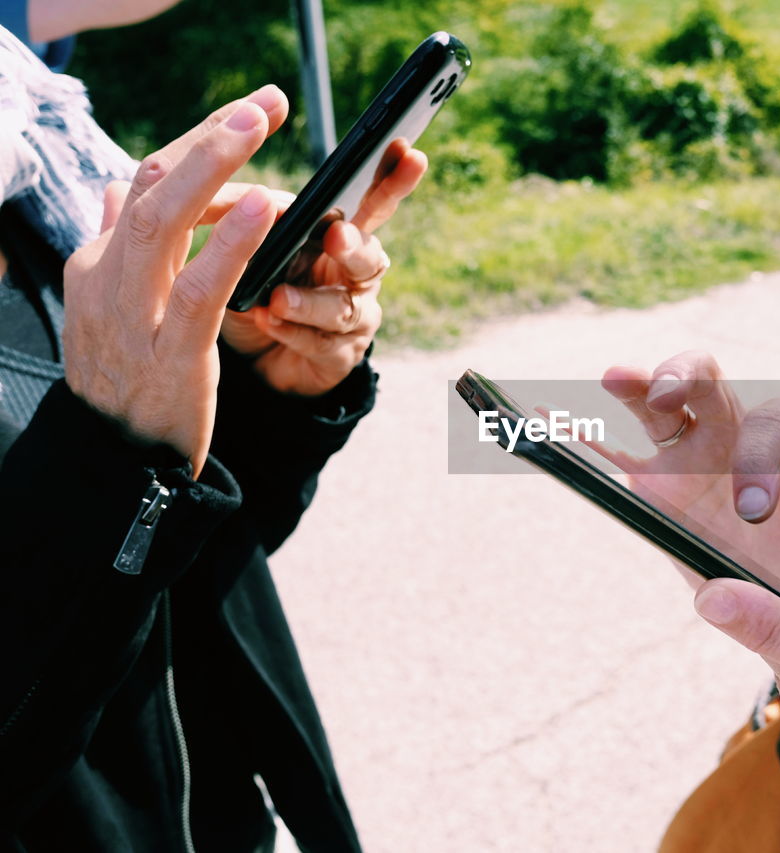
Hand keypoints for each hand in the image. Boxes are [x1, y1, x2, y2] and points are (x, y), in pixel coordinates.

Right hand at [64, 85, 288, 476]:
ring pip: (164, 223)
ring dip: (213, 168)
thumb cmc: (126, 377)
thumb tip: (113, 188)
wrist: (115, 459)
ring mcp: (134, 314)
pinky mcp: (170, 352)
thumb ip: (116, 244)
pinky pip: (199, 288)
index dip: (198, 140)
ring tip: (257, 127)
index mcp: (100, 262)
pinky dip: (229, 244)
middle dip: (208, 138)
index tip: (247, 112)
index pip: (146, 181)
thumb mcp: (110, 305)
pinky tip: (261, 209)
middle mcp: (108, 278)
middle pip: (152, 186)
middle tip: (261, 104)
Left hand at [218, 137, 426, 395]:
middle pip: (370, 258)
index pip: (373, 203)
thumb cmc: (261, 293)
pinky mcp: (339, 357)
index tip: (406, 150)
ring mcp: (354, 319)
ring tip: (277, 298)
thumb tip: (261, 200)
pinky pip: (323, 345)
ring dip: (310, 302)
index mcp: (343, 238)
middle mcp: (357, 276)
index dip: (393, 179)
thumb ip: (264, 225)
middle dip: (353, 246)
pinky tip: (268, 322)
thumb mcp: (257, 250)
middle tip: (336, 236)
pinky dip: (292, 332)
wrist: (254, 360)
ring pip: (343, 308)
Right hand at [596, 351, 779, 604]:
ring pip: (656, 404)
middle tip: (671, 396)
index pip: (764, 423)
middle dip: (685, 377)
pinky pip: (612, 453)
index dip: (757, 459)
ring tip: (616, 377)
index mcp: (779, 435)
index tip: (754, 511)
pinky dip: (580, 435)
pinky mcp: (652, 484)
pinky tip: (546, 416)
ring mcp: (685, 453)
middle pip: (703, 380)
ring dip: (638, 384)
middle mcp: (728, 431)